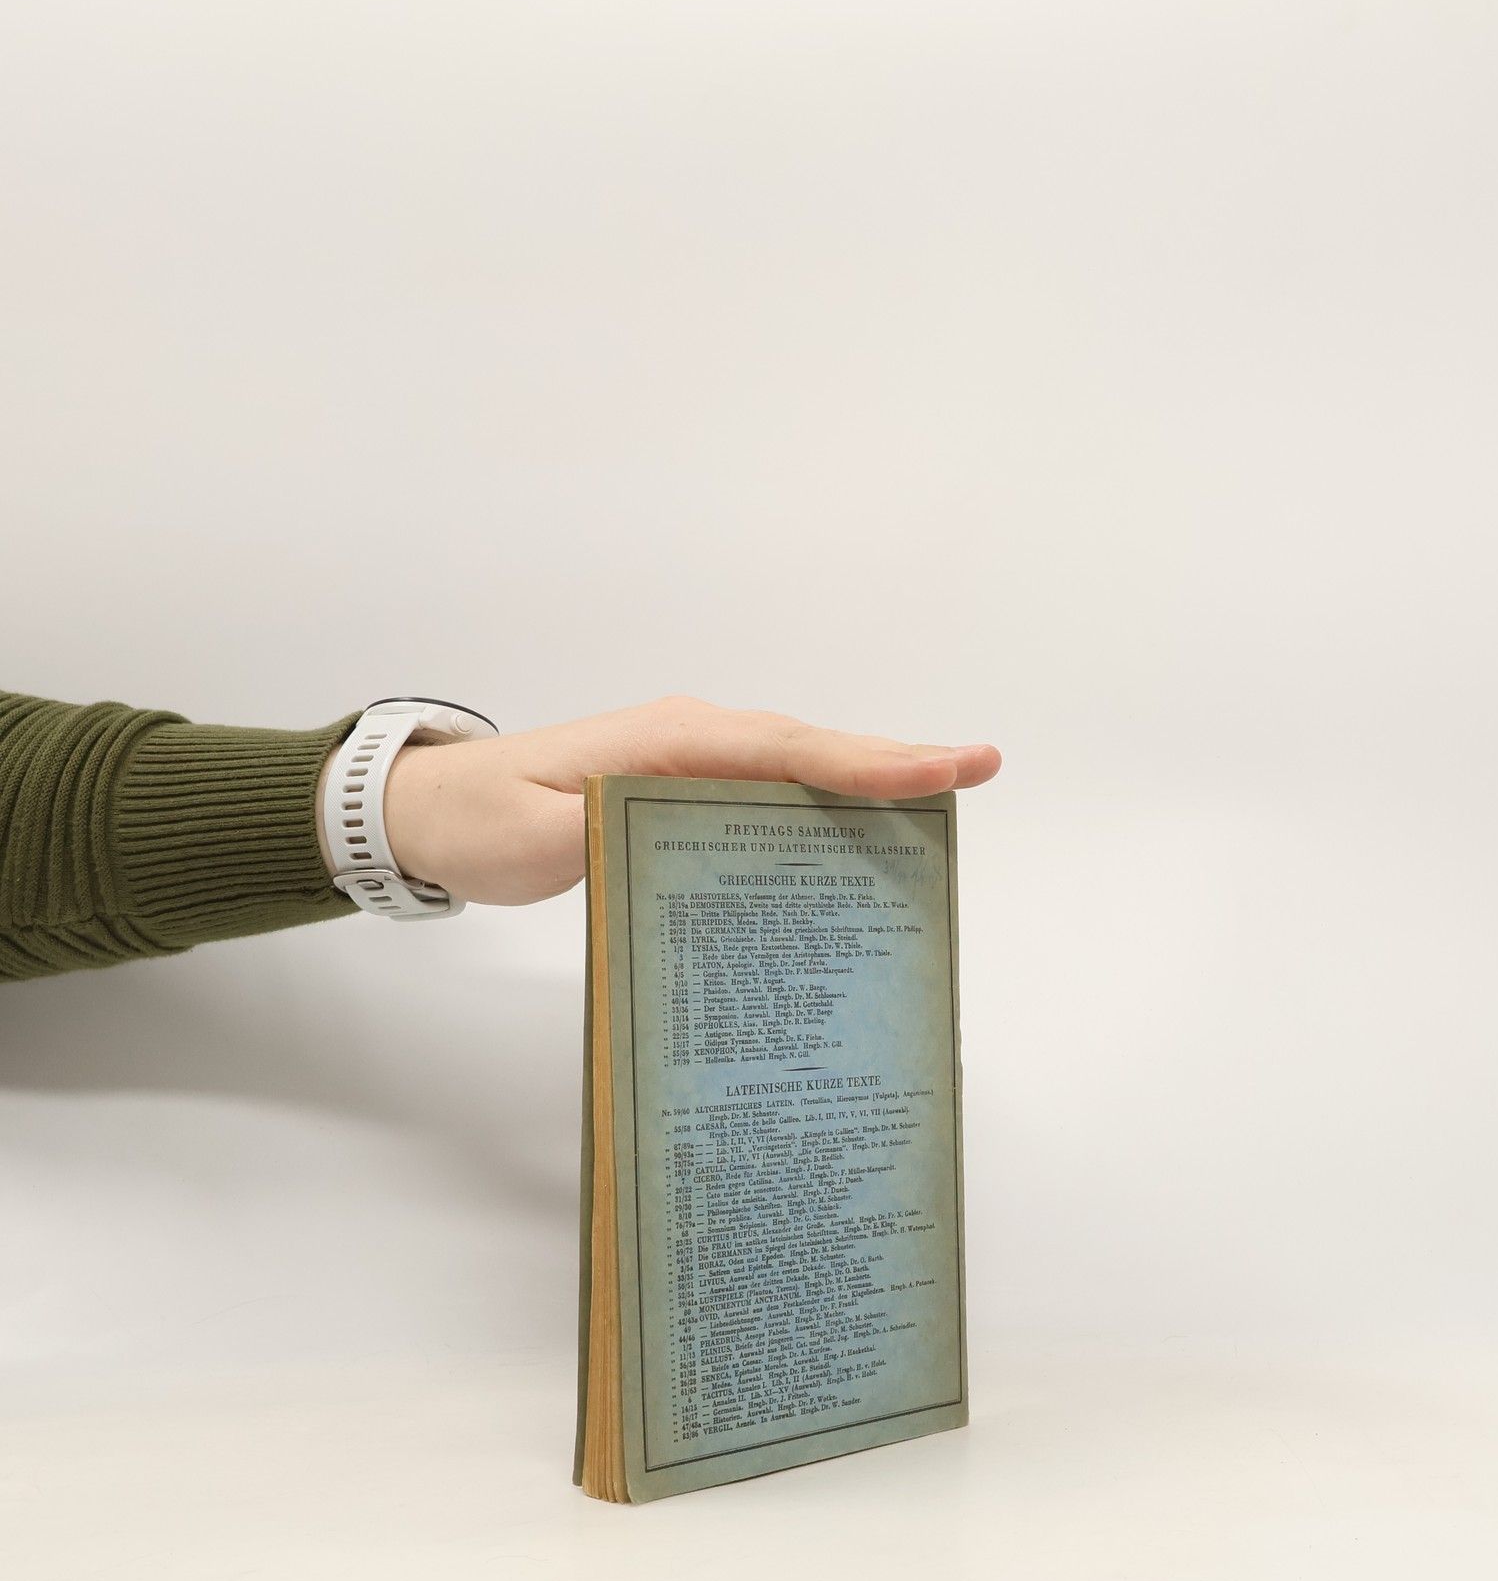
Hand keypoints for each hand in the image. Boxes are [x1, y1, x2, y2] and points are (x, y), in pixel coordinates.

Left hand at [339, 697, 1002, 906]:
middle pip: (810, 750)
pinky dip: (823, 807)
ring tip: (945, 803)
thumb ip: (610, 830)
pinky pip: (771, 793)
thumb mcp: (540, 834)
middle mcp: (691, 739)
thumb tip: (694, 836)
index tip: (940, 766)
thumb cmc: (485, 820)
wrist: (436, 809)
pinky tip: (857, 841)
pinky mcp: (687, 789)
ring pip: (798, 770)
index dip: (866, 760)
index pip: (784, 748)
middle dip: (894, 762)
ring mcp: (692, 761)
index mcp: (667, 741)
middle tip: (978, 770)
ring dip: (867, 784)